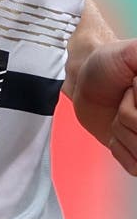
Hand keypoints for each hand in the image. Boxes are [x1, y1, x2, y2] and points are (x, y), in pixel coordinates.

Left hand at [71, 36, 136, 173]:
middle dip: (128, 116)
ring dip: (121, 131)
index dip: (136, 103)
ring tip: (121, 112)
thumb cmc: (109, 63)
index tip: (133, 85)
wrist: (87, 81)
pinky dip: (119, 148)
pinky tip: (117, 130)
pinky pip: (135, 166)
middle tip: (125, 99)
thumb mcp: (130, 51)